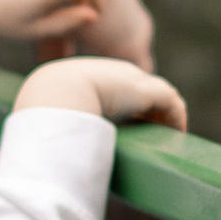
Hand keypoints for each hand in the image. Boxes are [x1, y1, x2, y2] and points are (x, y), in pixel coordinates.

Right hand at [15, 55, 187, 132]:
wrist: (56, 94)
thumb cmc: (45, 105)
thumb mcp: (48, 109)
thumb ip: (51, 120)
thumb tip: (43, 147)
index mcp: (93, 74)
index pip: (118, 87)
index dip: (127, 105)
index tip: (130, 126)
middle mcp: (116, 72)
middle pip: (143, 89)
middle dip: (150, 109)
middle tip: (152, 132)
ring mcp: (133, 79)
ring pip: (161, 95)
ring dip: (166, 116)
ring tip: (169, 137)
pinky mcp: (147, 91)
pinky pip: (171, 104)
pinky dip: (176, 119)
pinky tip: (177, 135)